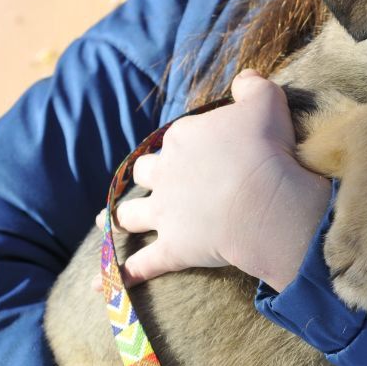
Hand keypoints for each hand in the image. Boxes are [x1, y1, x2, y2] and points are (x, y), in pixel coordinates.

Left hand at [103, 70, 330, 289]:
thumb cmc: (267, 149)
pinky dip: (118, 275)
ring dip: (118, 219)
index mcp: (182, 138)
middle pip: (145, 173)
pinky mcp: (172, 249)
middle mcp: (166, 174)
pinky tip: (99, 286)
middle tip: (148, 182)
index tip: (210, 153)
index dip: (191, 146)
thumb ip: (252, 87)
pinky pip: (139, 266)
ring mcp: (165, 213)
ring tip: (106, 222)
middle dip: (145, 177)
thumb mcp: (265, 102)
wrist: (265, 200)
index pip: (178, 139)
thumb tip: (245, 79)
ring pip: (131, 215)